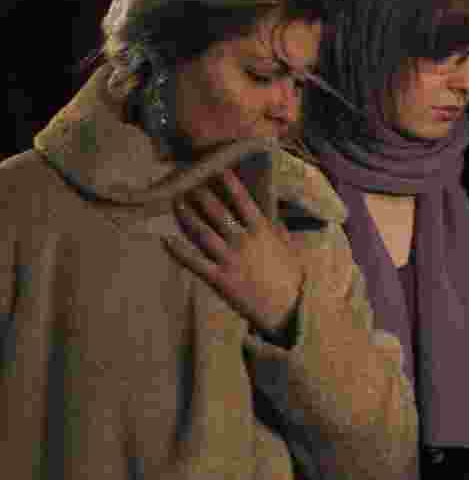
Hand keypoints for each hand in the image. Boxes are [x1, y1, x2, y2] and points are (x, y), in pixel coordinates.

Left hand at [165, 169, 303, 335]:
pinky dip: (178, 251)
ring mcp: (229, 260)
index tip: (217, 170)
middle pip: (216, 211)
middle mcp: (243, 241)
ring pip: (201, 232)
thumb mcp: (288, 247)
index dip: (228, 183)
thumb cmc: (291, 277)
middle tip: (187, 183)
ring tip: (176, 202)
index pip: (242, 200)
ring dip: (186, 215)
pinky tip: (165, 239)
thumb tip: (270, 213)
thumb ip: (277, 228)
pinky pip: (194, 262)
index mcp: (262, 231)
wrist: (288, 309)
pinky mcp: (219, 279)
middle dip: (200, 195)